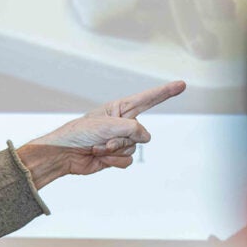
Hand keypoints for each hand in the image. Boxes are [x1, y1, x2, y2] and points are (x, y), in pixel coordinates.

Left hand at [17, 80, 186, 186]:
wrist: (64, 155)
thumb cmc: (79, 133)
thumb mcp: (106, 125)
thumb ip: (131, 128)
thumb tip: (146, 137)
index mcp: (120, 109)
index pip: (148, 99)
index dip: (166, 92)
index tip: (182, 84)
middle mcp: (123, 124)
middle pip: (140, 133)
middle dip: (122, 139)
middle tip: (102, 139)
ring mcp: (120, 141)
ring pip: (134, 149)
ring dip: (114, 151)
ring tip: (97, 148)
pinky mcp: (116, 156)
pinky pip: (127, 162)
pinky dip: (114, 162)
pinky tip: (100, 158)